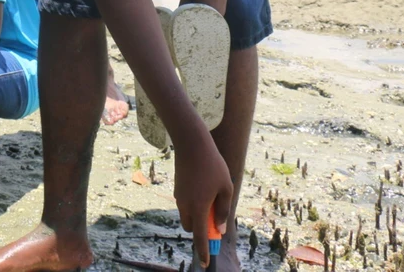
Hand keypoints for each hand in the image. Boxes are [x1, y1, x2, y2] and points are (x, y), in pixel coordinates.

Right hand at [173, 133, 232, 268]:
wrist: (191, 143)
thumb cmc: (213, 165)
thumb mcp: (225, 188)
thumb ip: (223, 210)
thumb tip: (219, 227)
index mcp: (199, 207)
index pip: (199, 236)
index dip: (203, 251)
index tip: (205, 263)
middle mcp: (185, 204)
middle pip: (190, 226)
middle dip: (200, 229)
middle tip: (214, 222)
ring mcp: (179, 196)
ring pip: (186, 215)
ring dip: (196, 216)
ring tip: (212, 200)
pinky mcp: (177, 188)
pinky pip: (184, 204)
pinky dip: (193, 205)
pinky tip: (204, 190)